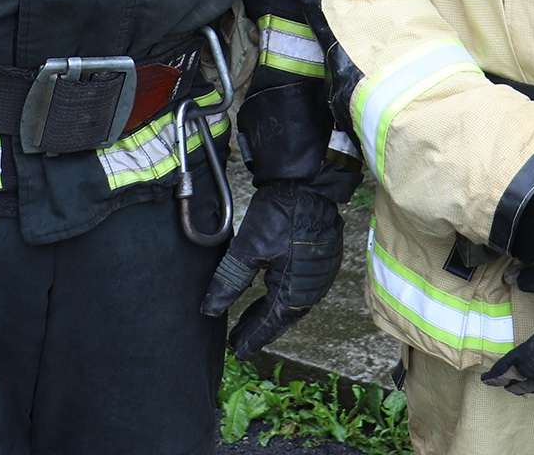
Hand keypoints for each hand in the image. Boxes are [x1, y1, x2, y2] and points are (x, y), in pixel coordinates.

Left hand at [200, 183, 342, 357]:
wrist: (309, 182)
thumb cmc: (281, 213)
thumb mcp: (248, 248)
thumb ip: (229, 281)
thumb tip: (210, 310)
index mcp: (294, 290)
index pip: (270, 324)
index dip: (252, 337)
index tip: (237, 350)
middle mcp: (312, 287)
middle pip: (283, 317)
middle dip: (260, 327)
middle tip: (240, 339)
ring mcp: (321, 272)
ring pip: (294, 303)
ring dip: (273, 312)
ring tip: (252, 319)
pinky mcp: (323, 257)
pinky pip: (303, 287)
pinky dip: (284, 296)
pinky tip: (274, 292)